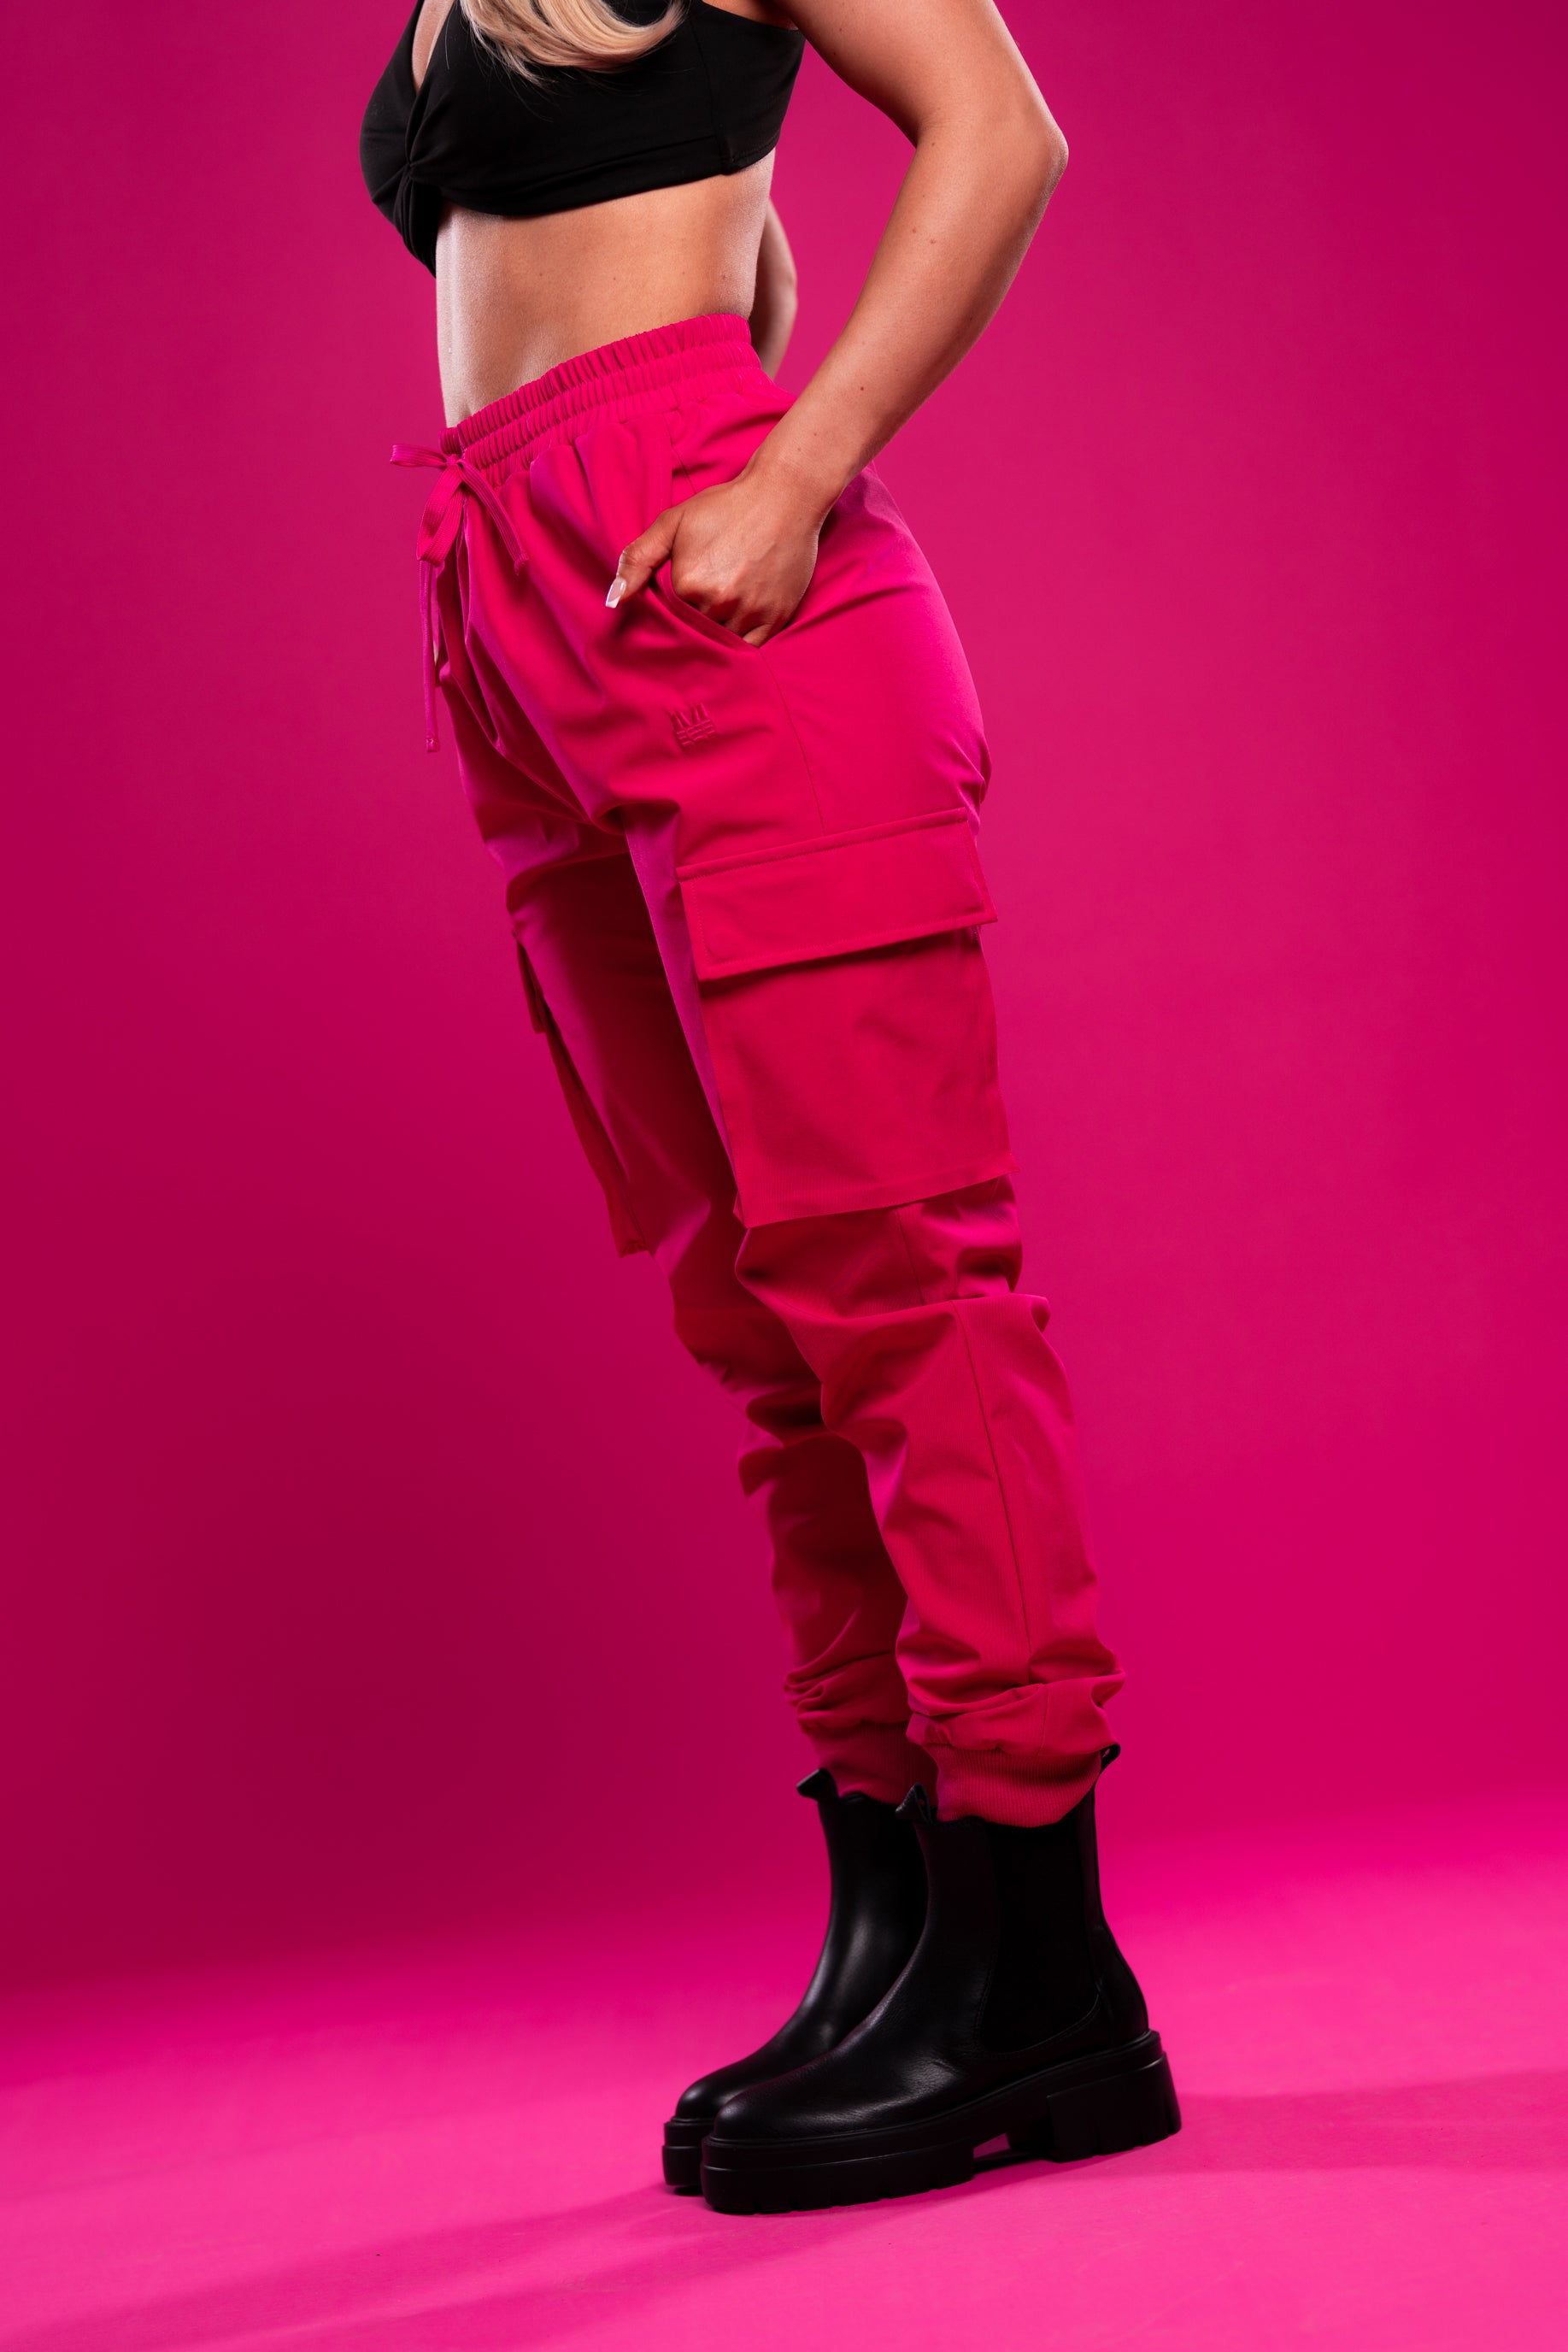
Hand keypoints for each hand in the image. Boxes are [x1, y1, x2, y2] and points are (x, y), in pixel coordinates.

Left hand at [607, 462, 823, 646]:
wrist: (784, 495)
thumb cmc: (726, 506)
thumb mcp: (673, 522)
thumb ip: (638, 560)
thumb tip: (613, 601)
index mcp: (689, 583)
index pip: (670, 617)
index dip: (674, 610)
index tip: (683, 595)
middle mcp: (719, 602)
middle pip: (696, 632)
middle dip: (695, 622)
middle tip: (704, 601)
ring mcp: (750, 611)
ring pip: (723, 642)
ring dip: (718, 633)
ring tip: (721, 610)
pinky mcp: (776, 617)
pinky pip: (751, 648)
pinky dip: (741, 643)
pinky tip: (737, 625)